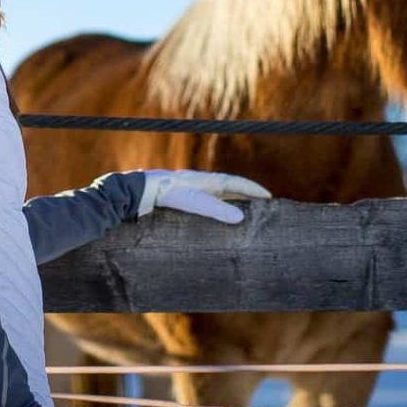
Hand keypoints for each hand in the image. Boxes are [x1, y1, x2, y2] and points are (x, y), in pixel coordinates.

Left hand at [137, 170, 270, 223]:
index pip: (235, 183)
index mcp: (206, 180)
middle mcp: (199, 185)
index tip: (269, 198)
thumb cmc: (165, 195)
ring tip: (244, 219)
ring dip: (230, 206)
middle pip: (228, 191)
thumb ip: (215, 209)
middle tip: (261, 209)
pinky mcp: (180, 204)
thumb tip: (241, 218)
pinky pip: (204, 208)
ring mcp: (190, 194)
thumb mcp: (193, 202)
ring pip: (216, 199)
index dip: (253, 190)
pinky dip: (215, 214)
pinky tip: (215, 226)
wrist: (138, 193)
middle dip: (245, 198)